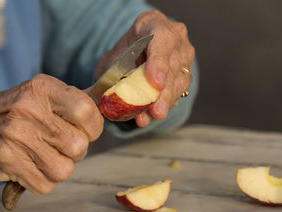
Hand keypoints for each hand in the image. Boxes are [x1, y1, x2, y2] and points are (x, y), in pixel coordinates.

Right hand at [0, 74, 103, 193]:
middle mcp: (28, 110)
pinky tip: (33, 166)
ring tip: (47, 156)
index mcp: (43, 88)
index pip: (86, 110)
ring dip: (61, 167)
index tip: (87, 130)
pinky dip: (44, 181)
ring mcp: (16, 137)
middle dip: (77, 151)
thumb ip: (73, 101)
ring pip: (64, 170)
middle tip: (63, 145)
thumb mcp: (42, 94)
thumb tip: (107, 107)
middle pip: (79, 146)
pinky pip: (46, 185)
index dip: (94, 126)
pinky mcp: (7, 161)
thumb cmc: (16, 110)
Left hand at [95, 10, 194, 126]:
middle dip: (163, 93)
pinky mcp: (185, 74)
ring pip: (179, 82)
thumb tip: (96, 94)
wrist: (138, 52)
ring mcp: (184, 56)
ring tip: (148, 117)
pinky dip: (164, 105)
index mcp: (155, 23)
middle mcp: (176, 38)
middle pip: (172, 66)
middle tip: (155, 111)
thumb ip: (112, 73)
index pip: (162, 40)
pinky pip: (178, 91)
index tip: (155, 83)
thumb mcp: (115, 57)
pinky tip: (151, 115)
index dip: (159, 63)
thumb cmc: (127, 51)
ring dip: (163, 103)